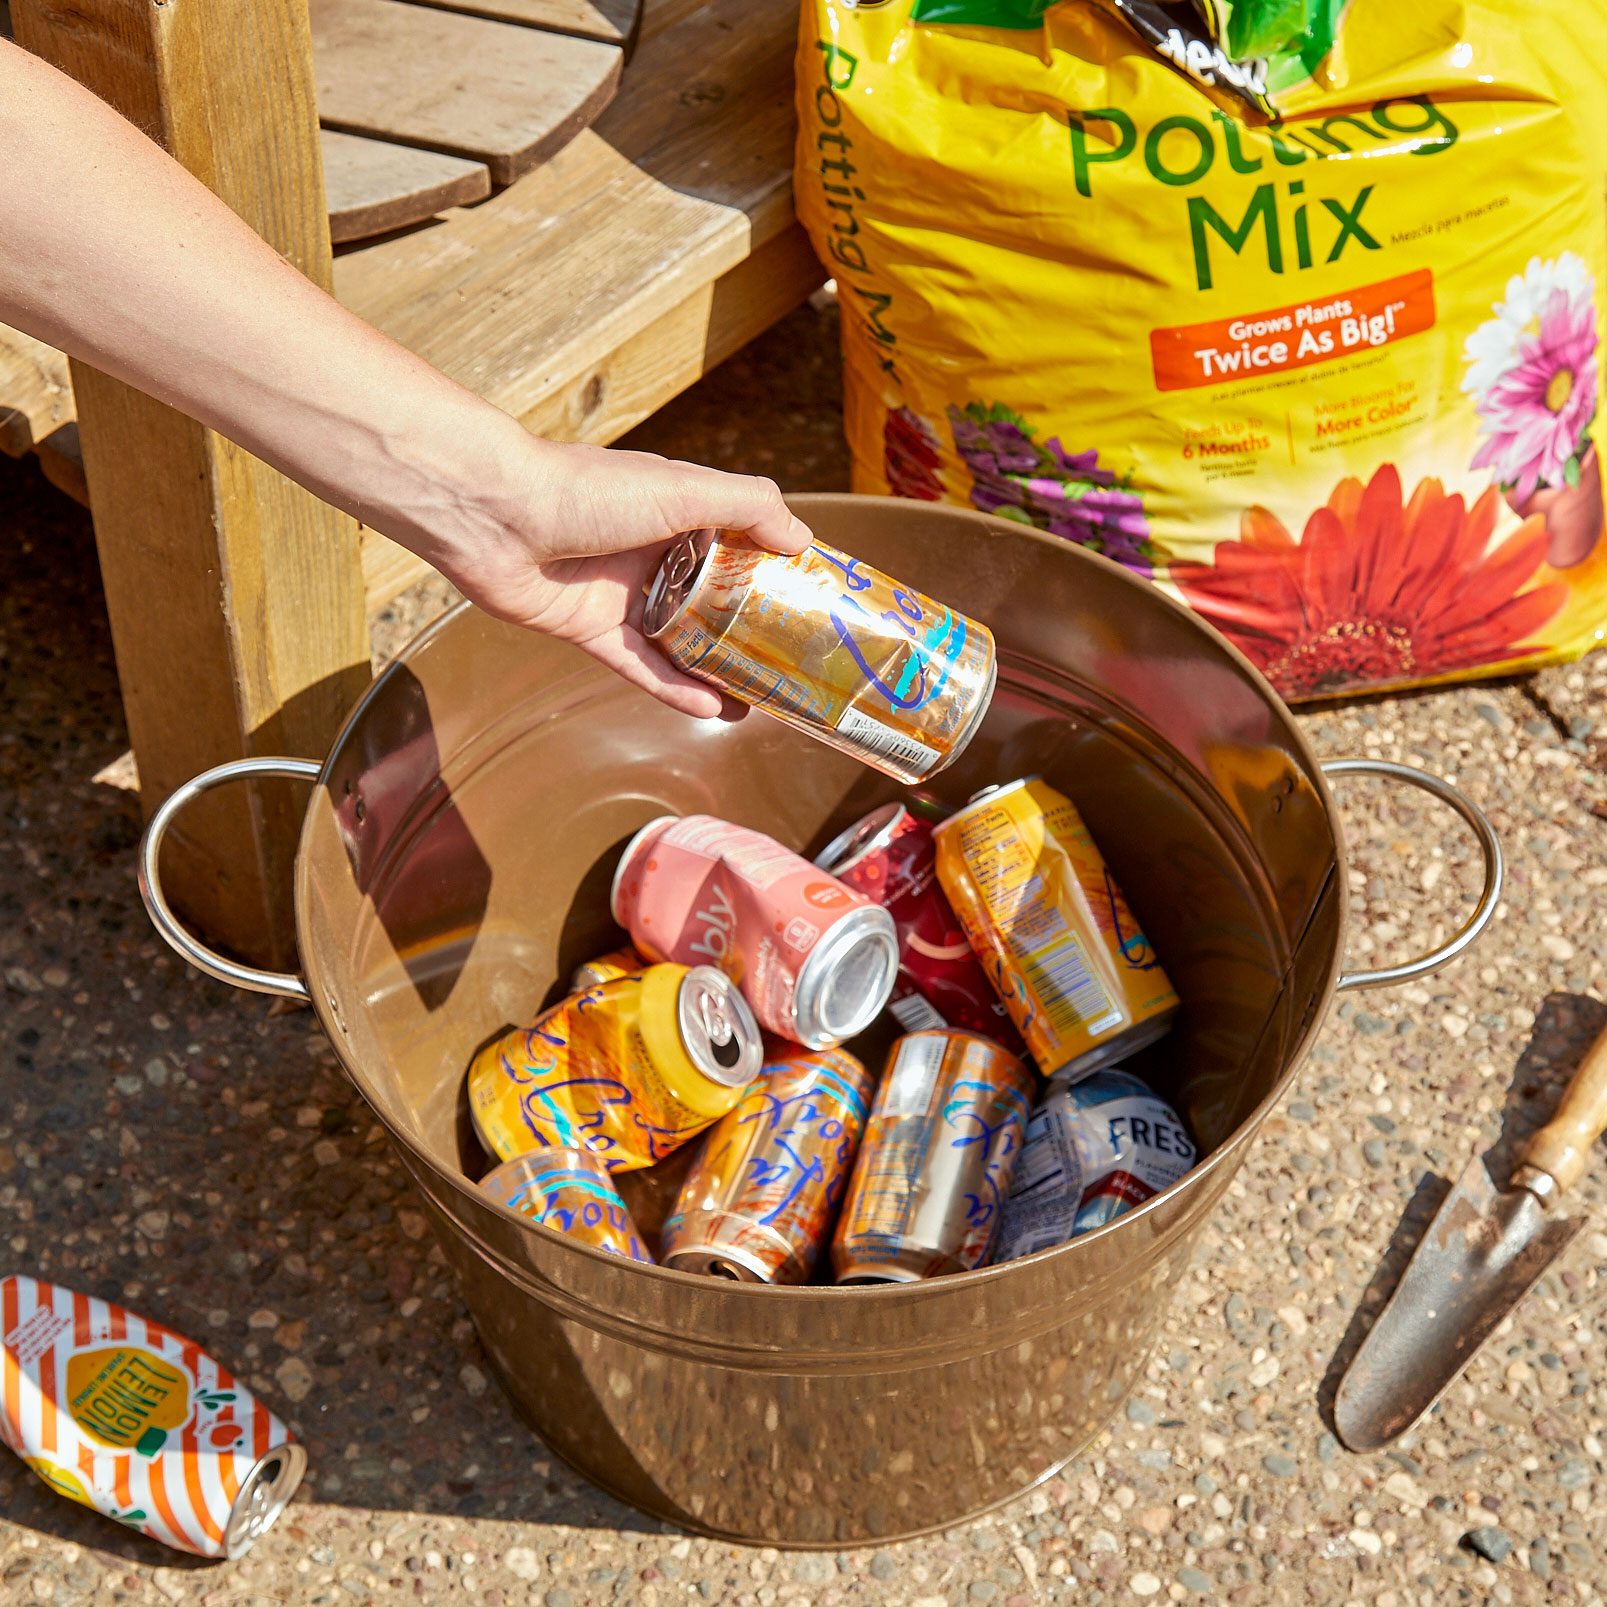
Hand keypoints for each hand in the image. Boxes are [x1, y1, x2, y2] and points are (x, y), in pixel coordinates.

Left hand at [424, 435, 813, 718]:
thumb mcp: (684, 487)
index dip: (773, 568)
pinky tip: (714, 710)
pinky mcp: (592, 631)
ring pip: (682, 640)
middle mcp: (654, 552)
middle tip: (793, 660)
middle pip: (714, 597)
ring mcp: (623, 595)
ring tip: (761, 699)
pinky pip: (643, 667)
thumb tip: (802, 540)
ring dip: (719, 670)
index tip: (811, 598)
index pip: (739, 541)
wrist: (496, 516)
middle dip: (751, 629)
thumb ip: (748, 505)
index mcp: (678, 510)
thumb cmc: (588, 490)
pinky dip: (676, 690)